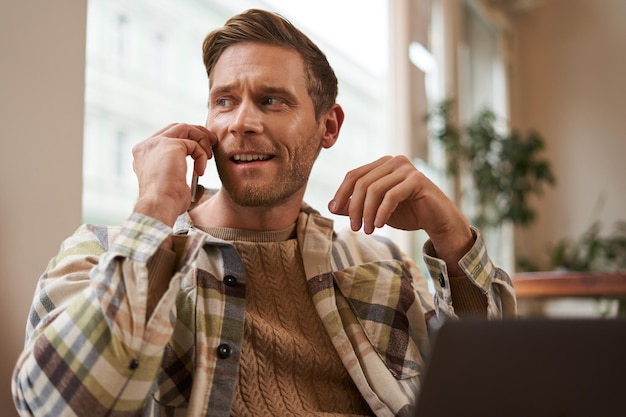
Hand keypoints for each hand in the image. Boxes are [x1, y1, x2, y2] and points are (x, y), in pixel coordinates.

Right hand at [132, 123, 215, 226]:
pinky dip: (201, 156)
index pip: (166, 138)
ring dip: (201, 138)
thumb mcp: (174, 190)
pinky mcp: (169, 145)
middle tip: (212, 142)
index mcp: (144, 156)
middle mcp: (147, 146)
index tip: (202, 150)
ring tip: (209, 156)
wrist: (160, 206)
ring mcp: (156, 143)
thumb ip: (184, 183)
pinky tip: (200, 171)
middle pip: (175, 128)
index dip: (186, 141)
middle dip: (197, 133)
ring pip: (184, 128)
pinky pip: (193, 144)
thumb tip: (200, 184)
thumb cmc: (167, 204)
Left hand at [328, 155, 473, 268]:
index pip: (353, 175)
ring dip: (367, 213)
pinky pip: (391, 196)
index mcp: (381, 164)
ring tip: (368, 230)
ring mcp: (406, 168)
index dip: (341, 193)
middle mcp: (393, 161)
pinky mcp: (417, 179)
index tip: (333, 211)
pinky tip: (380, 225)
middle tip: (354, 228)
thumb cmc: (407, 213)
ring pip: (374, 189)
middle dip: (354, 207)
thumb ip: (356, 206)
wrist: (437, 221)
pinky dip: (382, 212)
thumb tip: (331, 206)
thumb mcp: (376, 210)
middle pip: (362, 182)